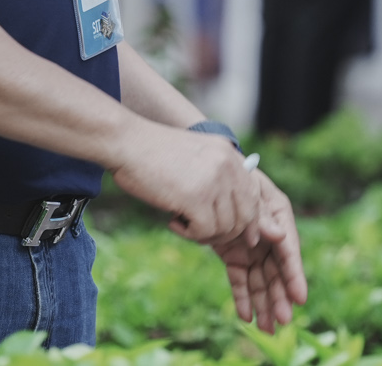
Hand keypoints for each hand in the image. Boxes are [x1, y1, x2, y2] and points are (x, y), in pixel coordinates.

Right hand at [109, 122, 259, 243]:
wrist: (128, 143)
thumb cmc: (155, 154)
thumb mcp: (197, 156)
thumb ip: (218, 177)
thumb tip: (236, 217)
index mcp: (230, 154)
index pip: (254, 195)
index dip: (251, 221)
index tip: (245, 237)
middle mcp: (228, 165)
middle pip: (245, 216)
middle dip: (227, 234)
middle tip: (201, 233)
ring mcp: (214, 181)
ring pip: (225, 228)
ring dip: (203, 234)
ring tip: (182, 224)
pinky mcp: (197, 197)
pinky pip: (204, 232)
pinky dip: (188, 234)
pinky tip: (172, 223)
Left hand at [211, 169, 307, 330]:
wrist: (208, 174)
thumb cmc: (235, 176)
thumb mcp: (249, 190)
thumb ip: (261, 215)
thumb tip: (280, 236)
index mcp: (279, 215)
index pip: (289, 249)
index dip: (295, 275)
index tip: (300, 297)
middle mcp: (269, 236)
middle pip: (276, 271)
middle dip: (279, 297)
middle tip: (282, 321)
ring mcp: (252, 247)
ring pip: (260, 280)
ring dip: (264, 304)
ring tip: (267, 329)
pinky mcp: (234, 255)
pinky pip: (239, 280)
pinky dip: (242, 297)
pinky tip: (246, 316)